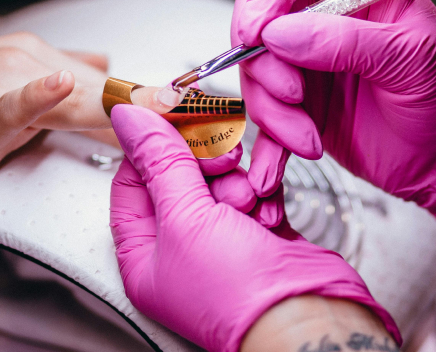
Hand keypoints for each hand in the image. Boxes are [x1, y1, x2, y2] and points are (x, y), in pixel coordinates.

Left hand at [109, 105, 398, 351]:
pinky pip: (255, 192)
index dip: (148, 148)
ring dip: (237, 182)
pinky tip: (269, 212)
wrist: (307, 319)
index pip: (130, 184)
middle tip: (222, 159)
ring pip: (220, 181)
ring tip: (248, 198)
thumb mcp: (185, 218)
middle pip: (178, 179)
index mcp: (144, 256)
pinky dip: (264, 194)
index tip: (168, 117)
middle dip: (203, 165)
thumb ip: (159, 161)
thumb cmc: (239, 295)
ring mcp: (222, 242)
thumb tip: (128, 120)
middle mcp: (180, 250)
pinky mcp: (260, 233)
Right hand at [232, 0, 435, 240]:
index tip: (261, 28)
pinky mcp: (299, 105)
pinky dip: (267, 142)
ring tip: (307, 137)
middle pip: (259, 13)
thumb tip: (281, 34)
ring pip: (255, 69)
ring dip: (271, 110)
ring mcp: (307, 62)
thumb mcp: (414, 59)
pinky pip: (262, 115)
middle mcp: (325, 18)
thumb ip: (347, 41)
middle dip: (264, 59)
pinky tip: (280, 165)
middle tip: (293, 92)